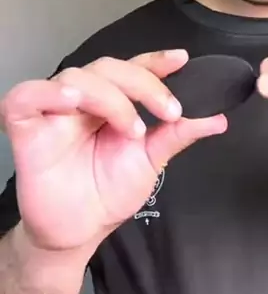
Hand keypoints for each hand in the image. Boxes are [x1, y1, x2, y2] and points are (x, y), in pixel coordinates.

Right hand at [0, 50, 226, 252]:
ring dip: (110, 97)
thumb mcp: (150, 162)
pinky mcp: (24, 127)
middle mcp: (82, 101)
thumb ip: (177, 135)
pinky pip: (26, 95)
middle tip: (169, 112)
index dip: (154, 61)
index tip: (182, 59)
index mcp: (110, 104)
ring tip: (131, 129)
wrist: (78, 233)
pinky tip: (71, 102)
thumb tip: (218, 118)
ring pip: (76, 77)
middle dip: (143, 84)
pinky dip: (49, 92)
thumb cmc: (106, 194)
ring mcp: (53, 111)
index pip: (131, 70)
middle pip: (107, 67)